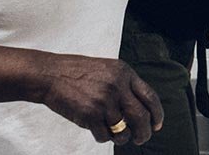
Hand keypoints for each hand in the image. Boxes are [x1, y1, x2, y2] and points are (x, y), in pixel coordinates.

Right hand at [36, 55, 164, 145]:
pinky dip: (103, 138)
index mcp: (124, 73)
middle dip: (144, 132)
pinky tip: (99, 132)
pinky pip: (104, 136)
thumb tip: (143, 109)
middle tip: (142, 138)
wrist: (50, 74)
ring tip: (118, 136)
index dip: (157, 114)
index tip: (157, 125)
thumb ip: (125, 85)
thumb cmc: (78, 73)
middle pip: (141, 117)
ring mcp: (103, 101)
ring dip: (123, 138)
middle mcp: (117, 87)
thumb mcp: (108, 69)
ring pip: (123, 131)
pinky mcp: (89, 115)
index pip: (150, 97)